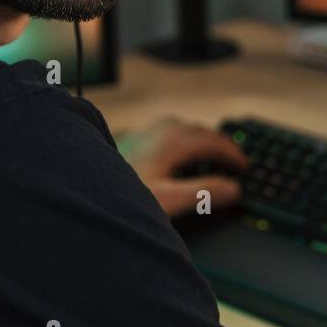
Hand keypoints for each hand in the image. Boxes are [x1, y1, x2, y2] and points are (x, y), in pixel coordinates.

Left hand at [120, 117, 247, 219]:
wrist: (82, 190)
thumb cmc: (120, 196)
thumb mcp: (168, 201)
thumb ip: (203, 194)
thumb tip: (233, 189)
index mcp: (171, 142)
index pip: (211, 141)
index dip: (231, 153)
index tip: (244, 166)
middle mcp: (156, 133)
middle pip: (196, 130)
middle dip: (216, 142)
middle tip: (232, 158)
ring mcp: (140, 135)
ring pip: (176, 126)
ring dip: (196, 136)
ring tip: (206, 151)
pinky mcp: (127, 142)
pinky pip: (160, 132)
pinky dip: (176, 138)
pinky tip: (169, 152)